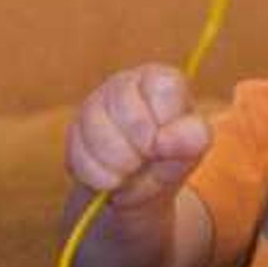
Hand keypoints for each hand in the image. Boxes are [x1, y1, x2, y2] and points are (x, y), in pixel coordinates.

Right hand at [66, 63, 208, 214]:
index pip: (164, 87)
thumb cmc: (171, 157)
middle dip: (142, 148)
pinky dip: (101, 177)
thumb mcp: (193, 149)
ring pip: (99, 132)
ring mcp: (94, 105)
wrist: (136, 186)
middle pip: (127, 112)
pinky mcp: (74, 132)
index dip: (166, 121)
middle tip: (150, 159)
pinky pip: (80, 155)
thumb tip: (165, 139)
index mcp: (161, 80)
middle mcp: (124, 84)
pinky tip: (112, 179)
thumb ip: (191, 139)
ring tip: (132, 172)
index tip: (168, 141)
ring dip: (120, 165)